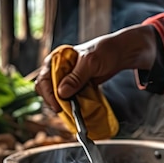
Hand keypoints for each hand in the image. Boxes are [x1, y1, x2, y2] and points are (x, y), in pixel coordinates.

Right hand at [34, 24, 157, 111]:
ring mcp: (66, 78)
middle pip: (47, 89)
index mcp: (57, 59)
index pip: (44, 79)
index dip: (48, 94)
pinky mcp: (74, 85)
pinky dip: (70, 104)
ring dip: (62, 104)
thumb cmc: (105, 51)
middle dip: (54, 101)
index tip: (58, 106)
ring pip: (56, 95)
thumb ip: (76, 77)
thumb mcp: (90, 63)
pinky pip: (68, 97)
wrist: (119, 53)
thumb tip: (61, 93)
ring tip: (72, 110)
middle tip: (65, 110)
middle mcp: (58, 69)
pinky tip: (77, 108)